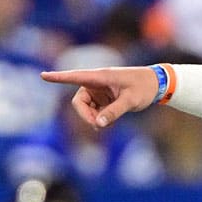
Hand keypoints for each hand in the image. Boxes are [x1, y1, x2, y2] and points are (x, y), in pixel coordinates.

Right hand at [41, 66, 159, 128]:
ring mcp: (99, 90)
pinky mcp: (104, 97)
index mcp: (101, 76)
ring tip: (108, 123)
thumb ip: (114, 112)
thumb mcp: (131, 101)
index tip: (43, 76)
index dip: (59, 78)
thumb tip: (98, 124)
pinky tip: (110, 121)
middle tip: (98, 125)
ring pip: (86, 108)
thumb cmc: (145, 87)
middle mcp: (97, 82)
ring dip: (93, 118)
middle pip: (79, 101)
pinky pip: (95, 110)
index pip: (76, 77)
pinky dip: (100, 118)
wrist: (158, 84)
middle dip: (85, 115)